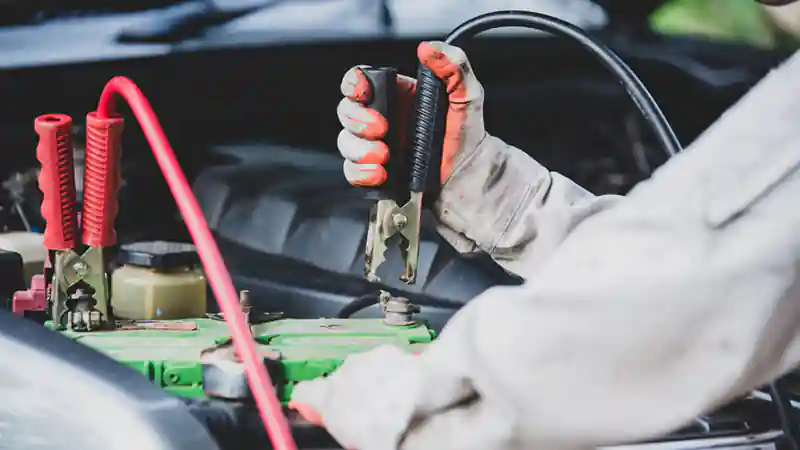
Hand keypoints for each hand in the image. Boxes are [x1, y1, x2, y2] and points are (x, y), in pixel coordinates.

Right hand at [338, 41, 487, 187]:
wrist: (468, 176)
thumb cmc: (466, 137)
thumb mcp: (467, 96)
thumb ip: (453, 67)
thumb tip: (429, 49)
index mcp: (396, 95)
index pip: (360, 80)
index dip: (353, 83)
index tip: (363, 92)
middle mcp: (381, 119)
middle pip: (346, 111)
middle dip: (357, 119)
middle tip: (381, 129)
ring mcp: (375, 146)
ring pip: (345, 142)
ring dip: (359, 149)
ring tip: (385, 156)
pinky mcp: (374, 172)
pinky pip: (352, 172)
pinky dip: (362, 173)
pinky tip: (381, 173)